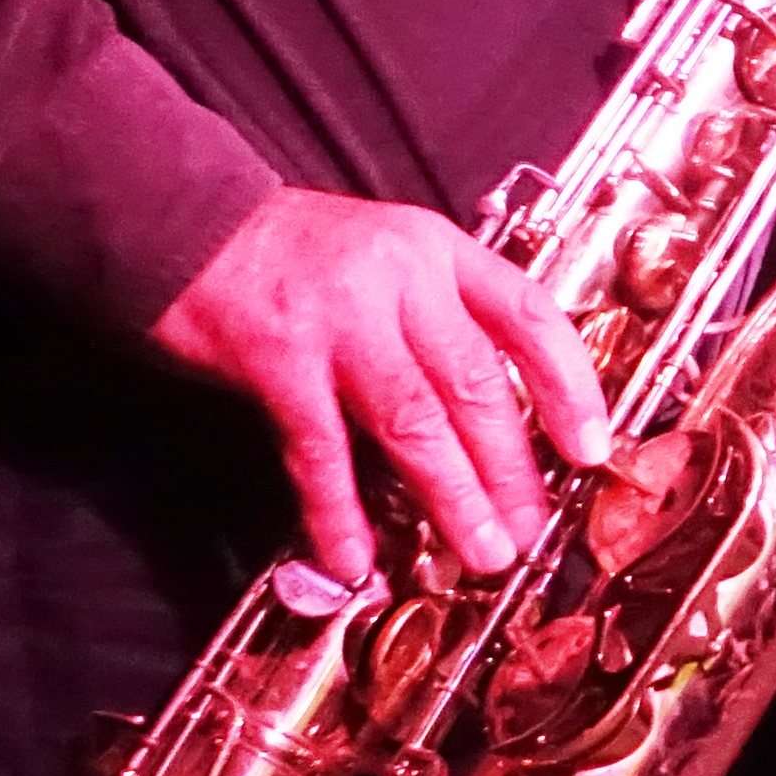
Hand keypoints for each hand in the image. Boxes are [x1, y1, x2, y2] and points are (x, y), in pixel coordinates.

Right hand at [149, 188, 610, 586]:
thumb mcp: (388, 256)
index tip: (592, 448)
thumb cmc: (293, 252)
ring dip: (452, 496)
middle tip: (529, 530)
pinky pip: (321, 448)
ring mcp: (340, 318)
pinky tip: (355, 557)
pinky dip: (339, 510)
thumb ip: (439, 318)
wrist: (182, 218)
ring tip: (479, 552)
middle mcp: (400, 279)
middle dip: (509, 469)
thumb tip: (491, 421)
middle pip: (476, 385)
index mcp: (438, 252)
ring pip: (415, 420)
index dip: (571, 387)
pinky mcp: (277, 357)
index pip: (530, 319)